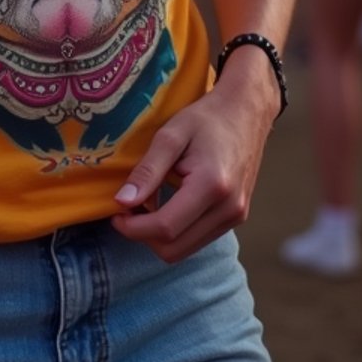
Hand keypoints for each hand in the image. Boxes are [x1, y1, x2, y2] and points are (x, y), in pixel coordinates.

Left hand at [111, 75, 274, 262]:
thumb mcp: (171, 134)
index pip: (166, 228)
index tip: (115, 213)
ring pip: (186, 249)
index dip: (134, 228)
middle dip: (143, 236)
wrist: (246, 111)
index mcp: (212, 185)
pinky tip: (167, 205)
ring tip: (145, 206)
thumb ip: (147, 170)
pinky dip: (177, 231)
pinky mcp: (237, 217)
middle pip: (174, 249)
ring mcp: (236, 216)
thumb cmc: (207, 117)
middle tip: (127, 210)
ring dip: (159, 236)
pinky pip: (198, 239)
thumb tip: (122, 202)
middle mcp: (229, 208)